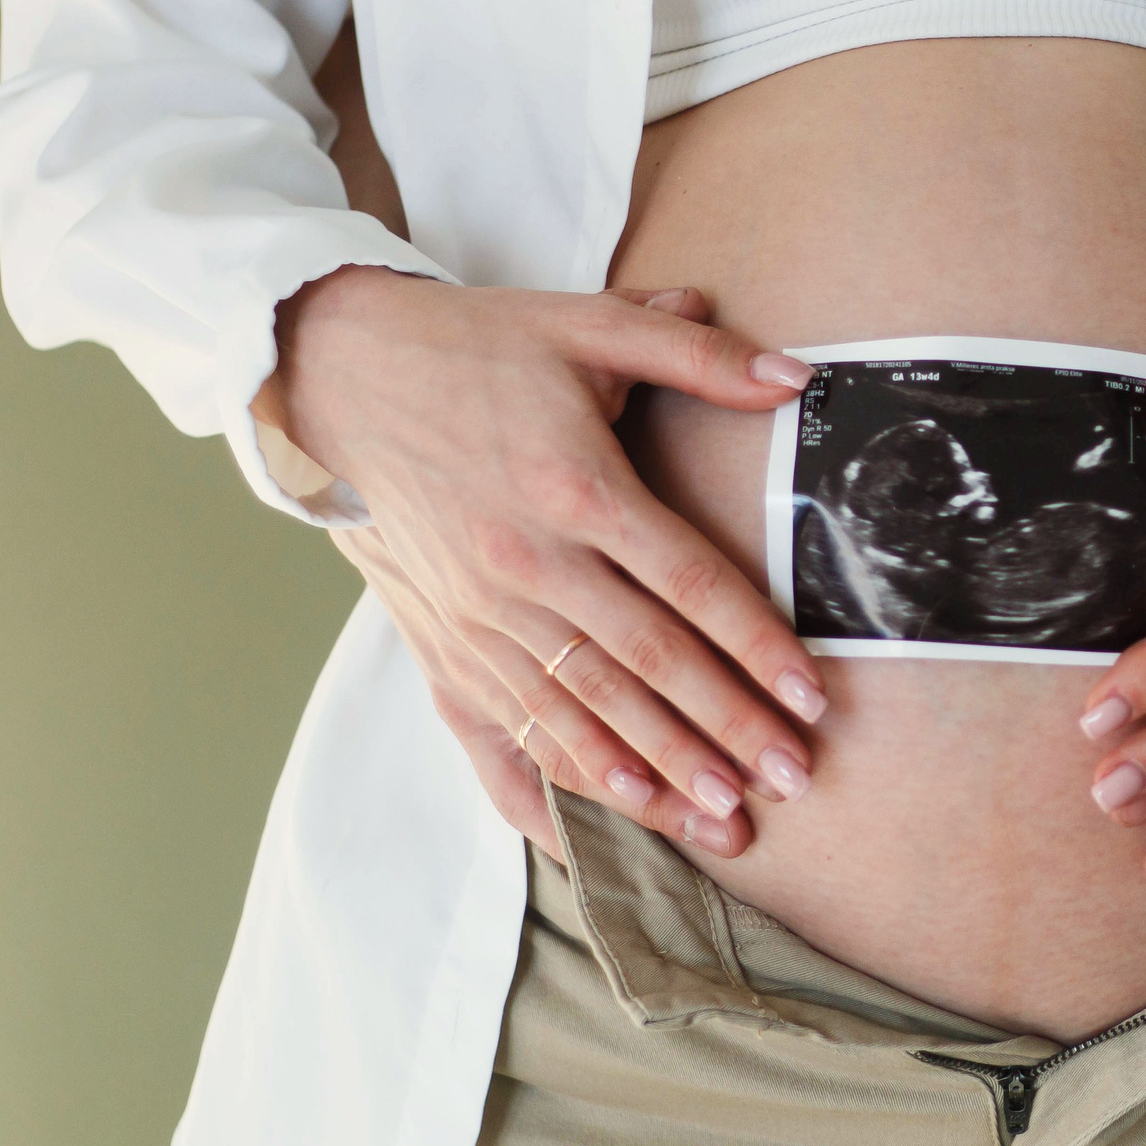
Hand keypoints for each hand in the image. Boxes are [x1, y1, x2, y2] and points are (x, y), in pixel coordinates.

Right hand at [268, 267, 825, 856]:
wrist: (334, 374)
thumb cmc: (474, 349)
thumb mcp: (584, 326)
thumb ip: (695, 351)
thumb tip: (798, 375)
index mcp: (575, 488)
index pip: (689, 584)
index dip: (755, 644)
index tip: (811, 697)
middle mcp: (527, 564)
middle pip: (647, 663)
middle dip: (726, 728)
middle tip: (795, 779)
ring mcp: (480, 614)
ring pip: (584, 712)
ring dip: (659, 771)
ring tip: (725, 819)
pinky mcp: (445, 645)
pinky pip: (512, 729)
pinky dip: (565, 777)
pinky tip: (616, 817)